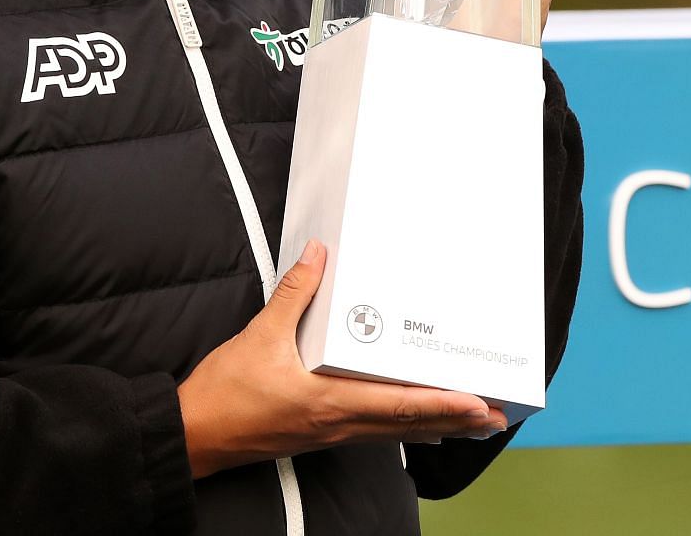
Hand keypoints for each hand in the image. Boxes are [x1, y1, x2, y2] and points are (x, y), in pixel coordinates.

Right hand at [175, 240, 508, 478]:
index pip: (400, 405)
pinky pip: (373, 432)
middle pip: (409, 425)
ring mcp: (330, 435)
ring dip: (434, 425)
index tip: (478, 403)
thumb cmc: (224, 394)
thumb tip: (317, 254)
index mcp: (330, 403)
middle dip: (454, 420)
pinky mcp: (319, 435)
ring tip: (467, 419)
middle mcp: (339, 425)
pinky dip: (402, 426)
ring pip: (395, 432)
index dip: (443, 405)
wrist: (196, 434)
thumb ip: (294, 294)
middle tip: (494, 414)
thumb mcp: (259, 336)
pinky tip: (410, 422)